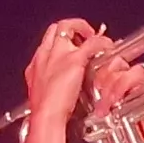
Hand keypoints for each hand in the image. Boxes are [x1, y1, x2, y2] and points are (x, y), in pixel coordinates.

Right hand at [19, 18, 103, 141]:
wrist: (45, 116)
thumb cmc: (43, 111)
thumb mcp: (40, 96)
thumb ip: (48, 87)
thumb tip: (56, 90)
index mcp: (36, 65)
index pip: (47, 42)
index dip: (59, 41)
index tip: (70, 46)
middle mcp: (45, 55)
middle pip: (55, 29)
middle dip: (70, 28)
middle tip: (83, 36)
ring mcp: (59, 54)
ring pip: (67, 26)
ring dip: (82, 27)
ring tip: (93, 34)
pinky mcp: (74, 59)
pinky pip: (91, 42)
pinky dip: (101, 41)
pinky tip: (107, 45)